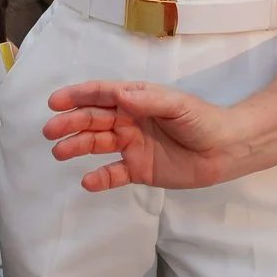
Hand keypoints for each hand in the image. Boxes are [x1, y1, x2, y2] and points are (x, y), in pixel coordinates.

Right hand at [41, 80, 245, 191]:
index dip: (77, 96)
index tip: (55, 102)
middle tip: (50, 130)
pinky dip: (100, 178)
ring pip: (98, 145)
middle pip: (94, 120)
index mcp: (137, 100)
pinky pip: (114, 173)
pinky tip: (87, 181)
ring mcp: (133, 146)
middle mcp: (130, 121)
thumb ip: (147, 101)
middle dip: (70, 123)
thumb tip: (119, 95)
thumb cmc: (203, 120)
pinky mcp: (139, 170)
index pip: (101, 95)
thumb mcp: (177, 105)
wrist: (225, 150)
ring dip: (77, 147)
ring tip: (59, 152)